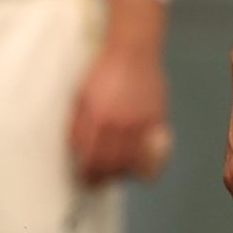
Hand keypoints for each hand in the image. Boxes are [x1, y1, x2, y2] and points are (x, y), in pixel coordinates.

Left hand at [68, 44, 169, 186]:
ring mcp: (139, 121)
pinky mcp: (156, 118)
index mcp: (96, 116)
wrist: (132, 50)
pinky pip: (150, 148)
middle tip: (97, 182)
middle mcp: (118, 122)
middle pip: (110, 163)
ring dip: (123, 172)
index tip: (83, 177)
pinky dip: (144, 161)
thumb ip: (80, 122)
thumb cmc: (104, 71)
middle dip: (101, 177)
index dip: (86, 172)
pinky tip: (138, 163)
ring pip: (131, 160)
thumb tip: (77, 147)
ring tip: (116, 174)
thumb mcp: (82, 96)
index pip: (89, 156)